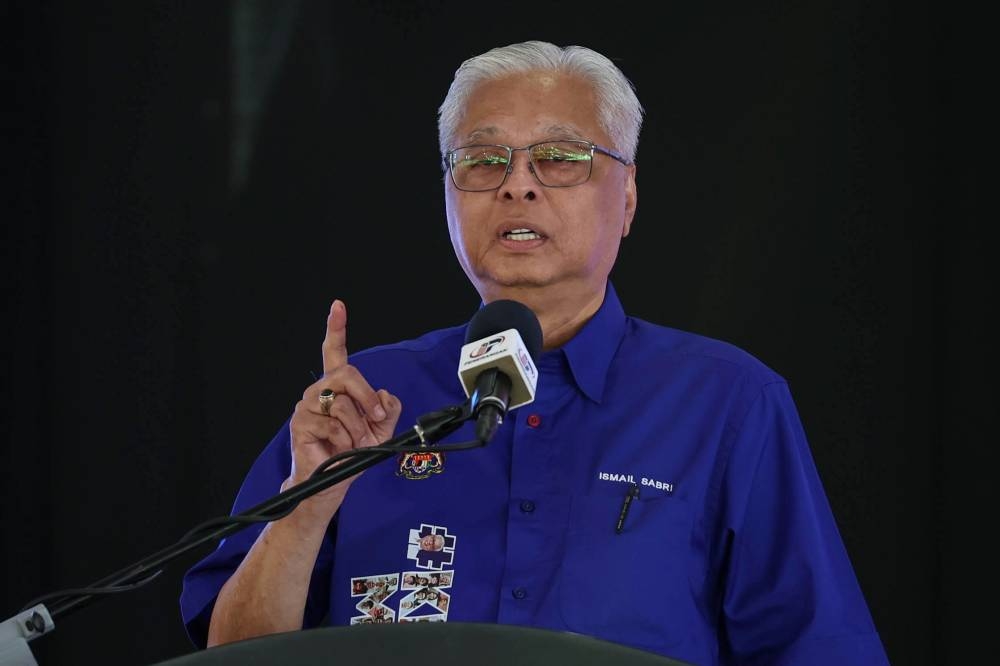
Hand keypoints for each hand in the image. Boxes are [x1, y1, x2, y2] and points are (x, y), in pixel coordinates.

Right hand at [286, 300, 401, 518]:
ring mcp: (307, 405)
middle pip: (347, 373)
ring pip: (342, 403)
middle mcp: (319, 390)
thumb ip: (388, 408)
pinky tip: (338, 448)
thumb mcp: (381, 429)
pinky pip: (332, 424)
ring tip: (353, 442)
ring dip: (357, 427)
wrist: (333, 482)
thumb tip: (384, 397)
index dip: (336, 328)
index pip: (335, 351)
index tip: (338, 306)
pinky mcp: (300, 423)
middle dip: (368, 397)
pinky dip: (345, 439)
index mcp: (337, 387)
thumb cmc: (353, 453)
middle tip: (376, 419)